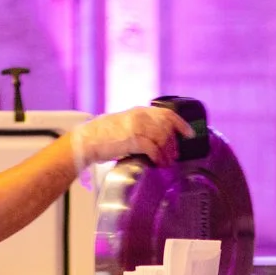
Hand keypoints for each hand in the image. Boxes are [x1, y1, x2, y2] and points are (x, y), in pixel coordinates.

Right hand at [70, 105, 191, 167]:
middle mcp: (140, 116)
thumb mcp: (124, 124)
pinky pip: (154, 149)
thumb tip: (157, 138)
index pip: (167, 113)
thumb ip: (141, 127)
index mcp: (139, 111)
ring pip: (163, 138)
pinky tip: (159, 163)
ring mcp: (136, 127)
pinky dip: (159, 158)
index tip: (188, 133)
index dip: (181, 124)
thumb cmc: (102, 135)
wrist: (86, 140)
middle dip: (174, 143)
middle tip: (174, 155)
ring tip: (167, 162)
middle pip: (168, 128)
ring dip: (168, 152)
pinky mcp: (133, 139)